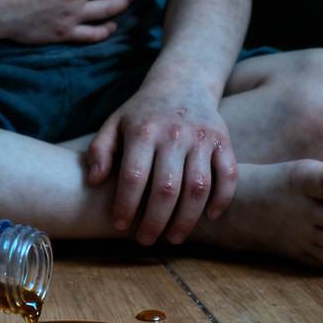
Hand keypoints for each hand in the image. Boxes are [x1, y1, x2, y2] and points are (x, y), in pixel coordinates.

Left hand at [85, 89, 237, 245]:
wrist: (182, 82)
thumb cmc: (143, 113)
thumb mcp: (114, 124)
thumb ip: (100, 151)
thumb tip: (94, 182)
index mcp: (143, 130)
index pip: (133, 175)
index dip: (126, 204)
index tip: (120, 225)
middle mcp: (174, 134)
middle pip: (166, 188)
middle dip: (155, 221)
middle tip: (147, 240)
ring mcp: (201, 137)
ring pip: (198, 187)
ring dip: (187, 219)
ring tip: (174, 238)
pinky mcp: (223, 141)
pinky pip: (228, 175)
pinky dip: (222, 200)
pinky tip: (209, 218)